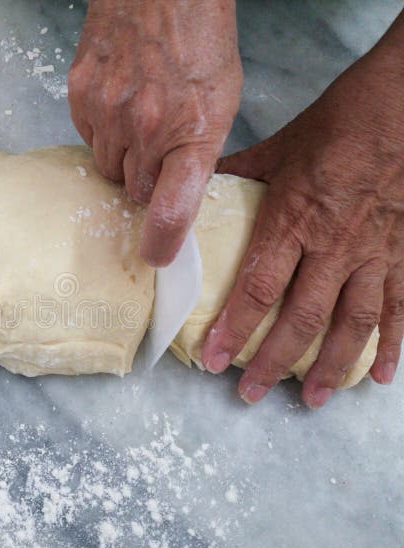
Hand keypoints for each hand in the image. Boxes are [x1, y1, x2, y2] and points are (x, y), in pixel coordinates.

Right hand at [68, 0, 241, 265]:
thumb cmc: (199, 39)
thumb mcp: (223, 101)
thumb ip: (200, 153)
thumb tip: (177, 192)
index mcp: (192, 133)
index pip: (168, 210)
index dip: (160, 244)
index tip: (156, 258)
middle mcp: (146, 129)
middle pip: (133, 191)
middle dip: (145, 181)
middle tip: (158, 153)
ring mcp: (108, 112)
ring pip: (107, 166)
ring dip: (123, 155)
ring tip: (139, 118)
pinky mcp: (80, 96)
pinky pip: (87, 137)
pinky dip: (102, 129)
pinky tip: (120, 102)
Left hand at [202, 13, 403, 407]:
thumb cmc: (340, 123)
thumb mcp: (278, 148)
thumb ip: (235, 175)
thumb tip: (190, 184)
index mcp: (294, 222)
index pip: (258, 288)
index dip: (235, 328)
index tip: (215, 360)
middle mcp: (333, 248)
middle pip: (301, 317)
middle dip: (272, 360)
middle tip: (249, 393)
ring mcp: (376, 255)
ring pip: (352, 324)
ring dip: (329, 367)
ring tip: (310, 399)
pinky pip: (403, 307)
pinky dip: (395, 345)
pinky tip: (380, 377)